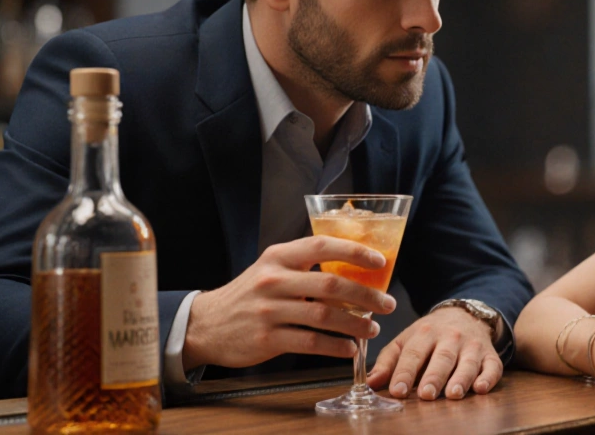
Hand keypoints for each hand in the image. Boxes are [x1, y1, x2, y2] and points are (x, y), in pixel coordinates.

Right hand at [183, 236, 397, 369]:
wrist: (206, 324)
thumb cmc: (249, 294)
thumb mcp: (271, 268)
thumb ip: (304, 265)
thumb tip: (354, 267)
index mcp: (278, 256)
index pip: (322, 246)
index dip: (355, 251)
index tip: (380, 261)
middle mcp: (273, 280)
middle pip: (330, 285)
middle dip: (366, 295)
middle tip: (387, 303)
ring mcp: (269, 310)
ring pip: (324, 317)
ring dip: (355, 324)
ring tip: (372, 328)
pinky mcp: (266, 338)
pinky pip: (310, 342)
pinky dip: (335, 346)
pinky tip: (350, 348)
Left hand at [367, 307, 500, 399]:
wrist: (464, 315)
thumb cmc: (429, 335)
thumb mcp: (406, 340)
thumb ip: (388, 362)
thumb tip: (371, 383)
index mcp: (425, 333)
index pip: (413, 353)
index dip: (405, 372)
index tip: (397, 391)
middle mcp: (450, 337)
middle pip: (442, 357)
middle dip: (434, 376)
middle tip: (425, 394)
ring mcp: (472, 346)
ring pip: (467, 362)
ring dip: (461, 378)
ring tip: (453, 394)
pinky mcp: (490, 355)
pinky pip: (493, 366)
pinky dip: (488, 378)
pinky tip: (480, 388)